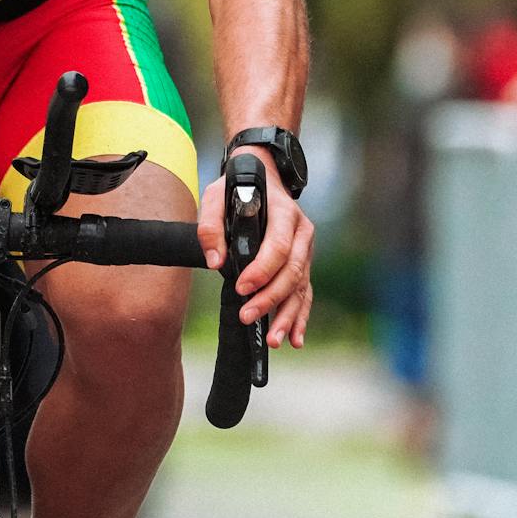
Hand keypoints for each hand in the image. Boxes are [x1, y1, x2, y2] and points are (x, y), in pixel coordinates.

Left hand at [196, 148, 313, 349]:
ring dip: (288, 316)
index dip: (262, 270)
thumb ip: (211, 225)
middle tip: (248, 316)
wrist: (262, 176)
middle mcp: (301, 233)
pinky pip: (305, 294)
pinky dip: (300, 317)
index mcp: (285, 213)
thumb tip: (215, 261)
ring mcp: (304, 251)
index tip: (241, 287)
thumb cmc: (238, 187)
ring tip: (274, 341)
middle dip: (271, 298)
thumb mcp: (216, 195)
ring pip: (301, 287)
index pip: (278, 246)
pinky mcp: (302, 264)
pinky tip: (294, 339)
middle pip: (292, 271)